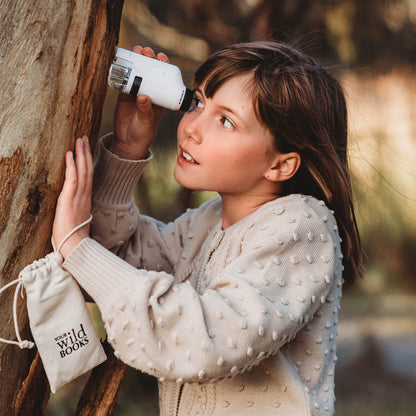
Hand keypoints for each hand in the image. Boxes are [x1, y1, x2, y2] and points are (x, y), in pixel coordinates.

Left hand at [53, 136, 92, 258]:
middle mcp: (85, 195)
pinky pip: (72, 178)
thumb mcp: (77, 219)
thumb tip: (76, 207)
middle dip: (86, 152)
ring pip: (83, 170)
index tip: (86, 150)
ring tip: (79, 139)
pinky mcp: (69, 198)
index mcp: (87, 199)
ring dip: (81, 154)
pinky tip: (69, 154)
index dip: (88, 162)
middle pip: (88, 169)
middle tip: (84, 138)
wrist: (75, 245)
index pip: (89, 176)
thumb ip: (78, 209)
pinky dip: (72, 165)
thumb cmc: (74, 235)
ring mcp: (79, 196)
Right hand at [111, 46, 167, 159]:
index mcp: (160, 98)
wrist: (128, 142)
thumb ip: (145, 109)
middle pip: (150, 72)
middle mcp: (149, 93)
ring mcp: (136, 93)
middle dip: (149, 60)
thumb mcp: (147, 121)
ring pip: (138, 73)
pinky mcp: (124, 96)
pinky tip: (122, 61)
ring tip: (136, 50)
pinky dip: (123, 71)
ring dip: (137, 62)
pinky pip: (124, 80)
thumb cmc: (143, 133)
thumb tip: (142, 96)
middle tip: (146, 51)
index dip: (163, 67)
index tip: (161, 58)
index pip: (164, 79)